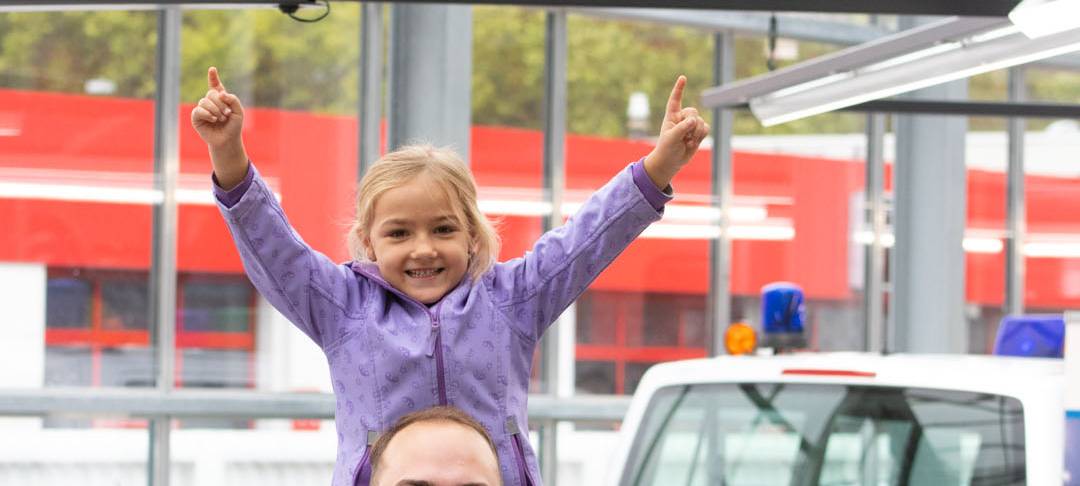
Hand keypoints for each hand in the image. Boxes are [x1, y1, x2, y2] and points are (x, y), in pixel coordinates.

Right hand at [190, 67, 244, 149]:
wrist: (228, 140)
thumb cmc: (233, 126)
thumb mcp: (238, 111)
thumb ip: (233, 99)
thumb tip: (220, 93)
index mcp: (220, 98)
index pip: (215, 85)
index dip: (213, 77)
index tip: (212, 69)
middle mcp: (210, 102)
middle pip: (211, 93)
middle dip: (221, 103)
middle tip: (227, 113)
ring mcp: (202, 109)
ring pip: (204, 101)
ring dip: (215, 110)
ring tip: (221, 119)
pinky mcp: (196, 117)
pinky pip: (198, 110)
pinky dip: (207, 114)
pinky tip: (213, 119)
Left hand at [643, 75, 709, 189]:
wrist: (671, 161)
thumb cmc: (666, 148)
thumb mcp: (671, 138)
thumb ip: (682, 128)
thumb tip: (694, 120)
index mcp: (671, 116)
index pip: (675, 100)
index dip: (679, 89)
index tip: (683, 78)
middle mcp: (681, 118)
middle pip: (693, 112)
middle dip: (691, 124)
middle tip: (685, 136)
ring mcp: (691, 125)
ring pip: (701, 121)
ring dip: (696, 133)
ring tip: (687, 141)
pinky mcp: (698, 132)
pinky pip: (706, 128)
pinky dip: (701, 136)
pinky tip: (693, 143)